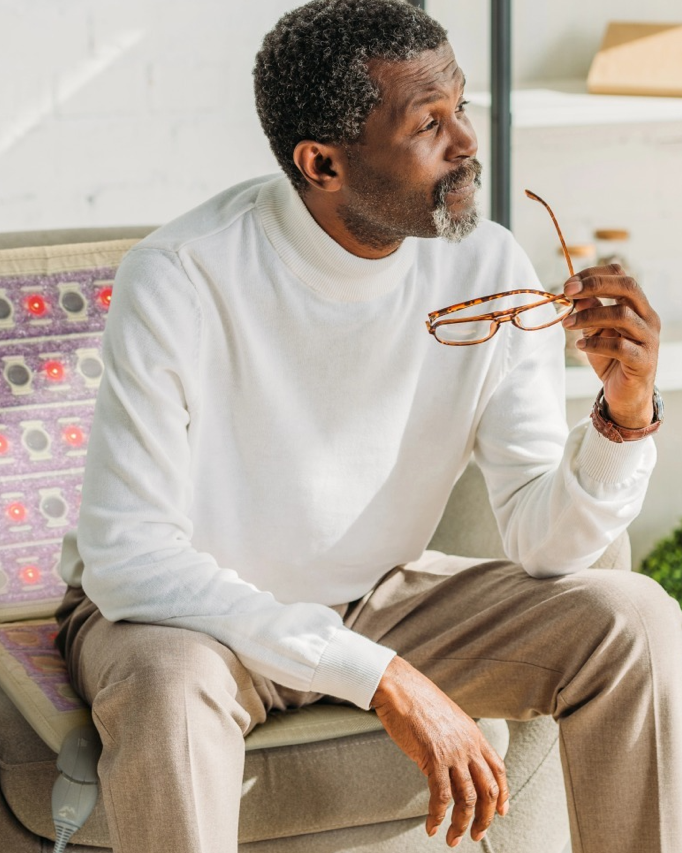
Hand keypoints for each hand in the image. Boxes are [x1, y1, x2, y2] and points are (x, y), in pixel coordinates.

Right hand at [371, 656, 508, 846]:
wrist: (399, 687)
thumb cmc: (417, 700)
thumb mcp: (447, 718)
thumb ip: (456, 739)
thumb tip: (454, 759)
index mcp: (474, 735)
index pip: (498, 770)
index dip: (503, 794)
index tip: (500, 812)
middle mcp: (469, 745)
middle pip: (488, 791)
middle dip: (485, 818)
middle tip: (476, 835)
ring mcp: (453, 752)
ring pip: (467, 799)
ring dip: (461, 824)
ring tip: (452, 838)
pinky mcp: (433, 758)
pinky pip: (441, 796)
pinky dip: (438, 816)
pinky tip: (432, 825)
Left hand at [562, 264, 659, 428]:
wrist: (625, 394)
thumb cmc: (610, 359)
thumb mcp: (595, 332)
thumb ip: (590, 314)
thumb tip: (577, 296)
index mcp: (637, 306)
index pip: (621, 276)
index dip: (594, 274)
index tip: (569, 283)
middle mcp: (647, 317)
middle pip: (628, 287)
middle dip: (595, 285)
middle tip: (567, 291)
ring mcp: (648, 338)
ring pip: (622, 315)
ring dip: (589, 316)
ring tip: (567, 323)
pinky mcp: (643, 361)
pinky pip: (620, 346)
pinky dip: (596, 343)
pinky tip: (580, 344)